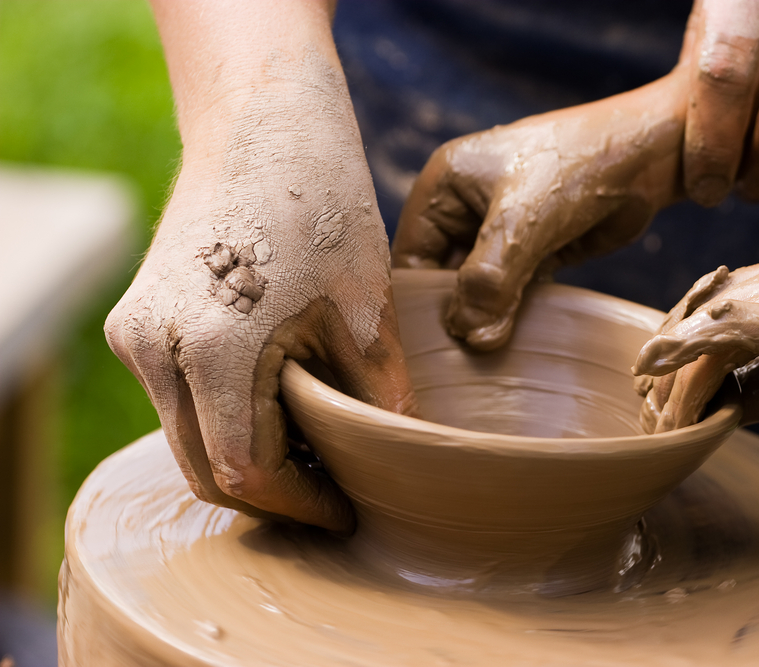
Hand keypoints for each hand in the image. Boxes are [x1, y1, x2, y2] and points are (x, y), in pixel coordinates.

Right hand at [105, 12, 415, 532]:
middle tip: (335, 492)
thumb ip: (378, 397)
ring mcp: (138, 333)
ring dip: (248, 458)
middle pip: (205, 467)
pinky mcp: (140, 320)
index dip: (300, 504)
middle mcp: (154, 348)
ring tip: (317, 452)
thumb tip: (397, 461)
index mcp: (212, 349)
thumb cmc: (323, 202)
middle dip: (273, 492)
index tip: (346, 511)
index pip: (246, 472)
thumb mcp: (366, 309)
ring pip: (188, 437)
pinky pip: (179, 399)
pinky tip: (282, 410)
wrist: (264, 123)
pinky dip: (226, 420)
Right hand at [392, 71, 688, 349]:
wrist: (649, 154)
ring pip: (478, 289)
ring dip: (488, 318)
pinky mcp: (532, 250)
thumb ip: (490, 281)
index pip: (411, 257)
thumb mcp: (524, 223)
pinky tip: (520, 338)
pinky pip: (511, 291)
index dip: (421, 301)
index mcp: (443, 187)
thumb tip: (470, 339)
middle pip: (442, 277)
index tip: (434, 346)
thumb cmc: (578, 167)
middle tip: (467, 358)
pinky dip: (514, 313)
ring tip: (494, 354)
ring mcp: (499, 231)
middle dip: (457, 314)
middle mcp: (464, 208)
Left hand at [633, 251, 758, 466]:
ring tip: (654, 410)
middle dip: (667, 355)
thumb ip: (748, 380)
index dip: (679, 339)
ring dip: (672, 371)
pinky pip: (717, 333)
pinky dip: (680, 355)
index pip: (714, 302)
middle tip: (644, 396)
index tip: (654, 376)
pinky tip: (653, 371)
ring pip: (703, 324)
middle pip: (700, 308)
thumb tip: (704, 400)